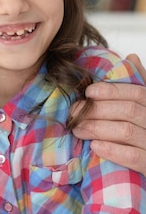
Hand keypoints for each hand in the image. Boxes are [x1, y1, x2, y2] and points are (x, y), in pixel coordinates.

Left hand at [72, 54, 145, 173]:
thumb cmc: (144, 134)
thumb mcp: (144, 107)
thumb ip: (139, 84)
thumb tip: (132, 57)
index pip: (137, 93)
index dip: (112, 90)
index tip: (89, 92)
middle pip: (128, 110)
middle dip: (97, 109)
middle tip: (74, 112)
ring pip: (126, 131)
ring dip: (98, 128)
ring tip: (78, 129)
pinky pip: (133, 157)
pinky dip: (112, 150)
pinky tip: (95, 146)